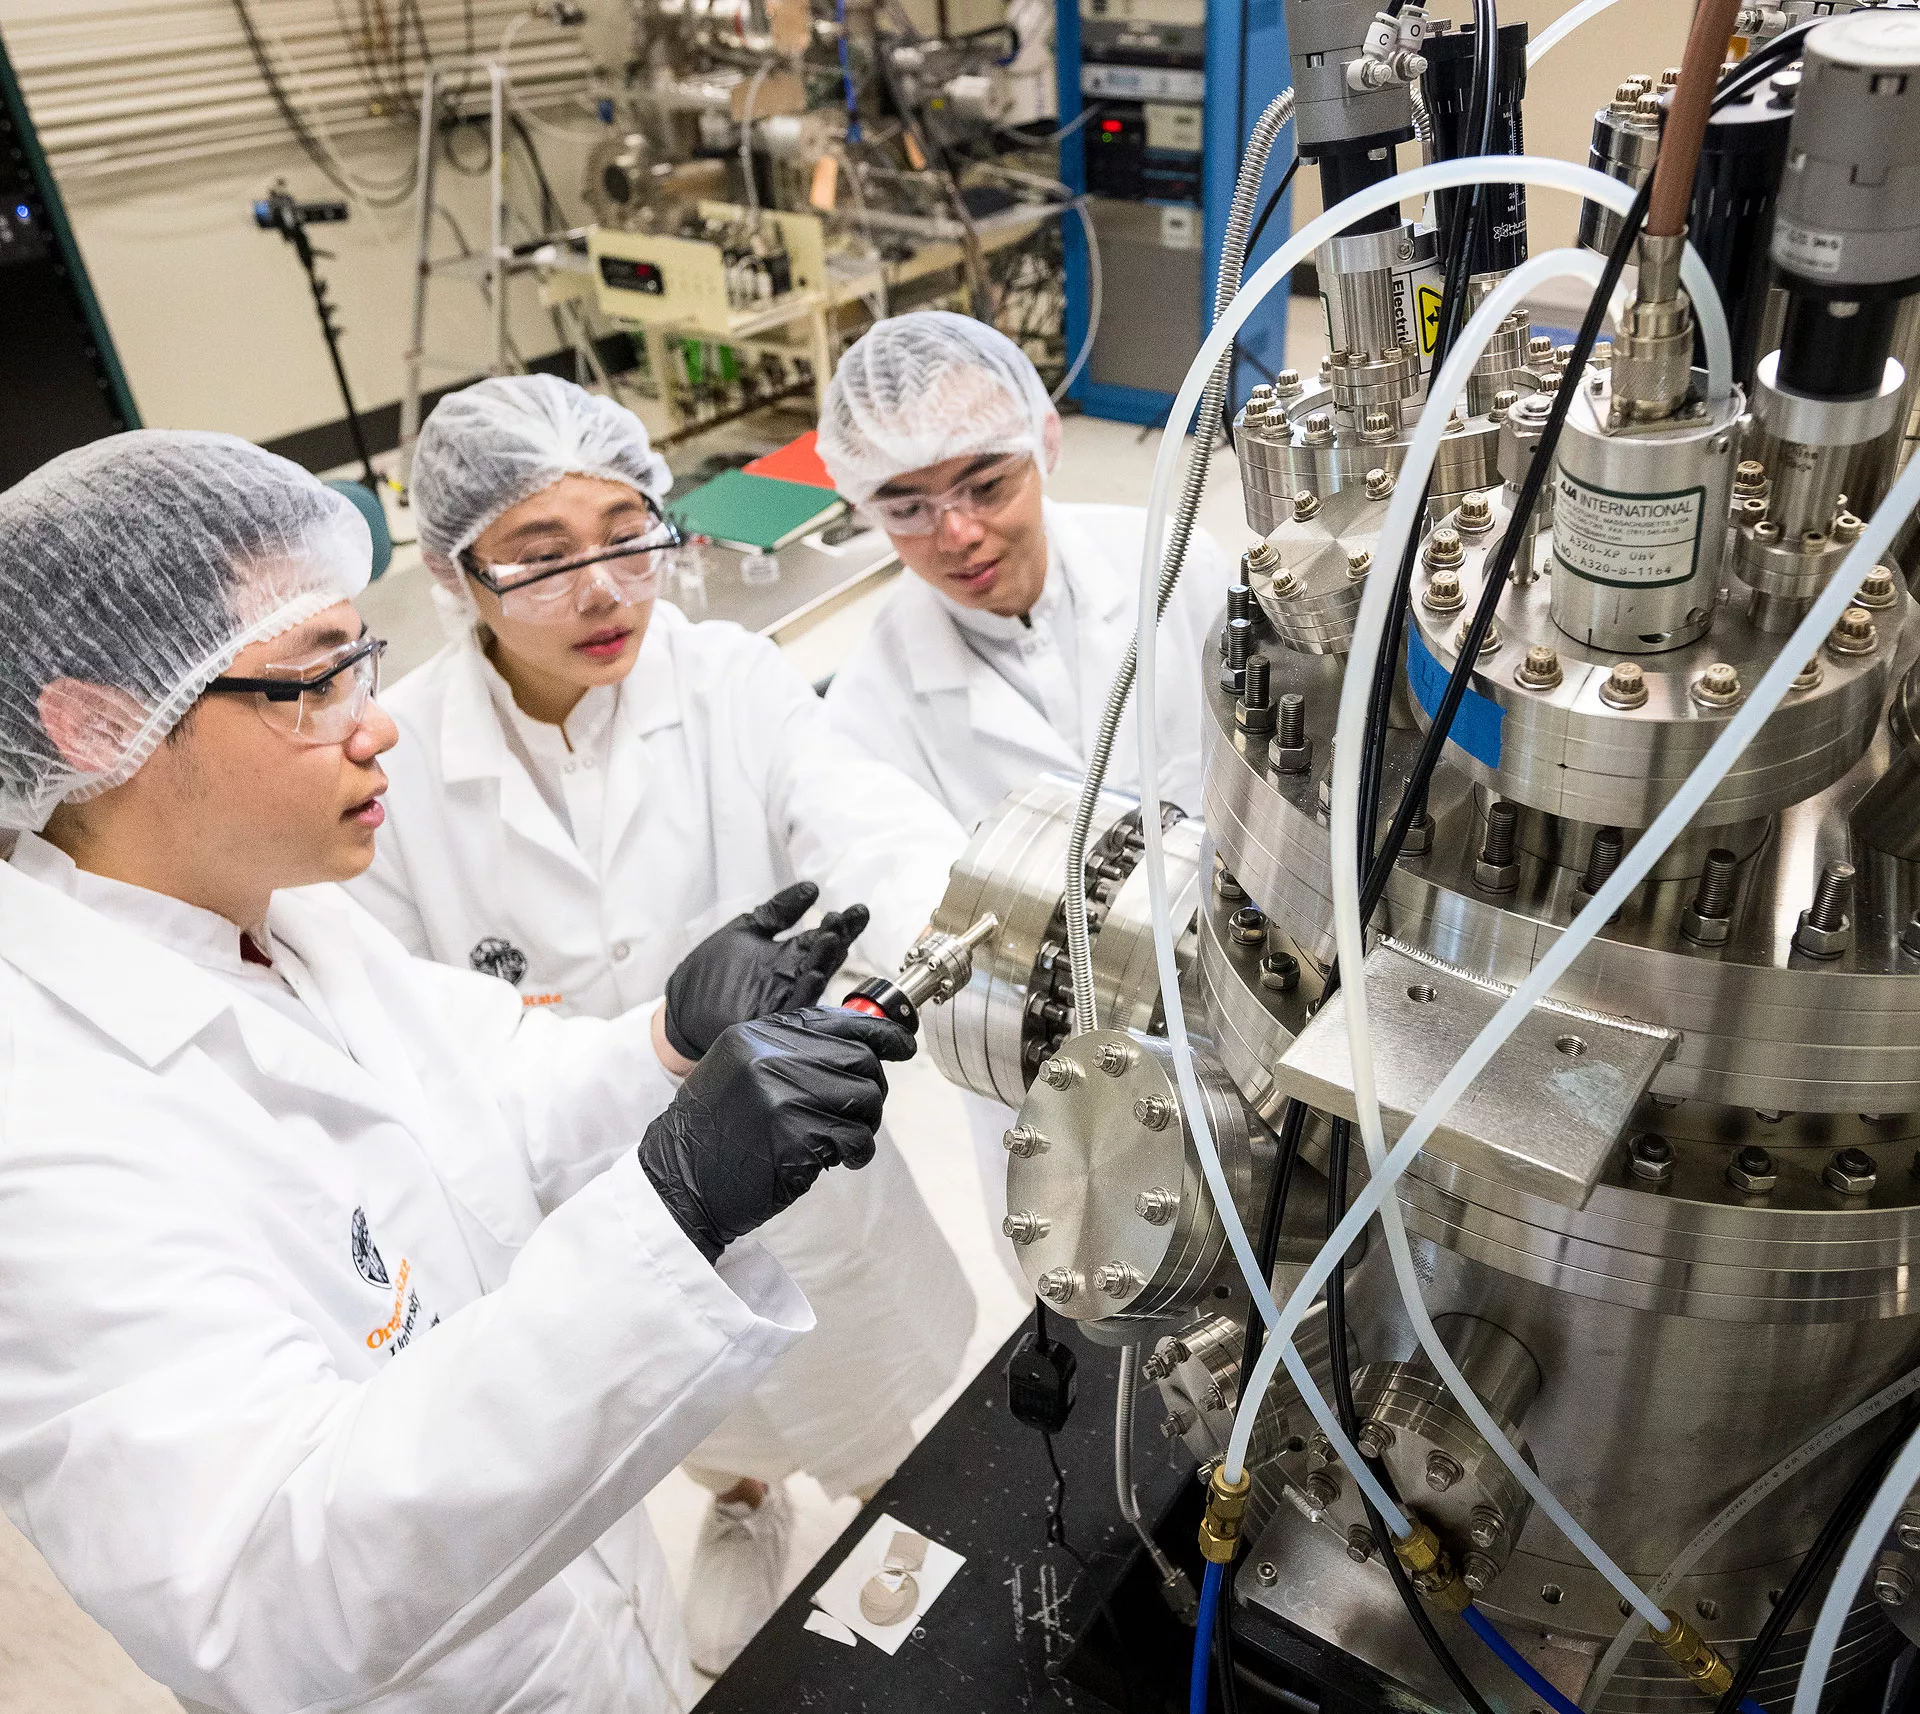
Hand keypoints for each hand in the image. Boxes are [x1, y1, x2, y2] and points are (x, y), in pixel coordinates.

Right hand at [638, 1007, 915, 1260]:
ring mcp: (782, 1097)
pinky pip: (856, 1139)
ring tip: (840, 1142)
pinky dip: (856, 1152)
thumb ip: (791, 1051)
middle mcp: (770, 1057)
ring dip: (864, 1125)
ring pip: (865, 1099)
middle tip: (857, 1116)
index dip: (882, 1033)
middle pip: (860, 1060)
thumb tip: (862, 1043)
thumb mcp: (740, 1069)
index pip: (838, 1021)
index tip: (903, 1045)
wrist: (678, 1182)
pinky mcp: (795, 1138)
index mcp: (759, 1034)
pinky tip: (837, 1160)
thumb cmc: (715, 1132)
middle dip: (871, 1090)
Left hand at [662, 881, 871, 1061]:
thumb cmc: (710, 976)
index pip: (822, 937)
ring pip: (813, 979)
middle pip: (824, 957)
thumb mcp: (743, 932)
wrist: (679, 1016)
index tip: (856, 911)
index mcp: (788, 956)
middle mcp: (792, 977)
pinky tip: (813, 974)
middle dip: (839, 938)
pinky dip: (805, 991)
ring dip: (824, 959)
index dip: (841, 925)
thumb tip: (811, 889)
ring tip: (832, 938)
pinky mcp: (769, 1019)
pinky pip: (793, 1007)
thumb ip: (775, 912)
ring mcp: (783, 998)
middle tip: (847, 919)